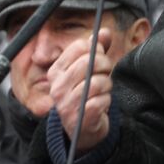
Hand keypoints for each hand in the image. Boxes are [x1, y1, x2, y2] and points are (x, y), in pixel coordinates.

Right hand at [48, 33, 114, 152]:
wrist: (82, 131)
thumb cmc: (85, 96)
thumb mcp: (89, 71)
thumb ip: (97, 50)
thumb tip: (105, 32)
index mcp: (56, 71)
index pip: (80, 47)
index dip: (96, 49)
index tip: (99, 58)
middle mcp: (57, 87)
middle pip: (89, 62)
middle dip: (105, 66)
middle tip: (105, 74)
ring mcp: (66, 104)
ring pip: (97, 82)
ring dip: (107, 86)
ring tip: (103, 91)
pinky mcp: (79, 118)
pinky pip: (101, 101)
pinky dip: (107, 101)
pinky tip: (102, 104)